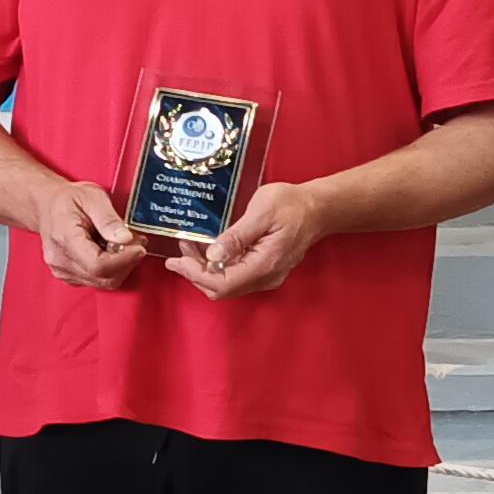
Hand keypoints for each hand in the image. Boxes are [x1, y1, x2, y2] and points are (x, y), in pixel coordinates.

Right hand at [37, 180, 148, 289]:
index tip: (138, 247)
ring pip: (103, 282)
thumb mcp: (92, 196)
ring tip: (122, 244)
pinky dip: (110, 270)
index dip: (124, 260)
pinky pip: (97, 281)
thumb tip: (126, 238)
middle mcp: (60, 260)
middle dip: (126, 262)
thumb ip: (109, 218)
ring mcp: (62, 271)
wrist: (46, 205)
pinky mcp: (68, 276)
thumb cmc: (67, 199)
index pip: (98, 265)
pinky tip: (109, 252)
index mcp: (65, 238)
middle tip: (136, 242)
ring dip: (120, 266)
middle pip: (103, 277)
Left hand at [170, 182, 332, 299]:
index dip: (194, 275)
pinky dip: (217, 268)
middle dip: (195, 272)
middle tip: (181, 250)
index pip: (222, 284)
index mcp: (264, 264)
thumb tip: (213, 255)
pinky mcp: (265, 271)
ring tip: (190, 247)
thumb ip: (237, 236)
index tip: (175, 260)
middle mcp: (266, 277)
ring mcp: (267, 276)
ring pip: (227, 285)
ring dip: (204, 270)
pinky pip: (236, 277)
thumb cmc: (291, 205)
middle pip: (221, 289)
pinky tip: (209, 251)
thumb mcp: (261, 211)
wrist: (318, 208)